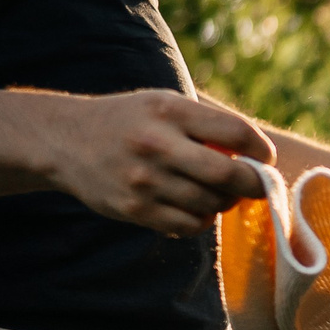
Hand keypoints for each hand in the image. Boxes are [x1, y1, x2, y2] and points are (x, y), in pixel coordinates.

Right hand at [36, 90, 272, 237]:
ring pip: (211, 205)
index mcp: (169, 110)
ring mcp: (145, 180)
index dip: (261, 150)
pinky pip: (189, 224)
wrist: (65, 141)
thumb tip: (259, 157)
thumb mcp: (164, 104)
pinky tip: (193, 206)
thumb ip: (207, 125)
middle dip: (255, 185)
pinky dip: (201, 219)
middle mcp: (157, 144)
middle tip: (258, 186)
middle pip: (229, 176)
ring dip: (224, 202)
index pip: (236, 133)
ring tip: (217, 192)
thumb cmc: (130, 121)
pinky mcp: (136, 209)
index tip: (265, 159)